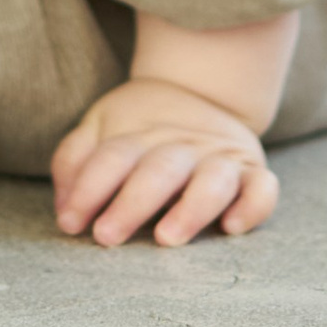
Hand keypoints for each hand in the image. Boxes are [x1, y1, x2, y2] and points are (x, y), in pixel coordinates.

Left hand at [51, 77, 277, 247]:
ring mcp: (220, 158)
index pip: (112, 157)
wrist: (204, 88)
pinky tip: (233, 227)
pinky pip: (262, 188)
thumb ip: (76, 160)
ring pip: (213, 180)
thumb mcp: (102, 127)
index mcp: (141, 134)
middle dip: (132, 204)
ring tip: (167, 238)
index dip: (88, 189)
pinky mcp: (252, 172)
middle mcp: (182, 146)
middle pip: (159, 171)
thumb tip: (63, 206)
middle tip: (106, 236)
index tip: (70, 222)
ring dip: (191, 208)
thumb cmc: (142, 126)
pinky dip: (253, 205)